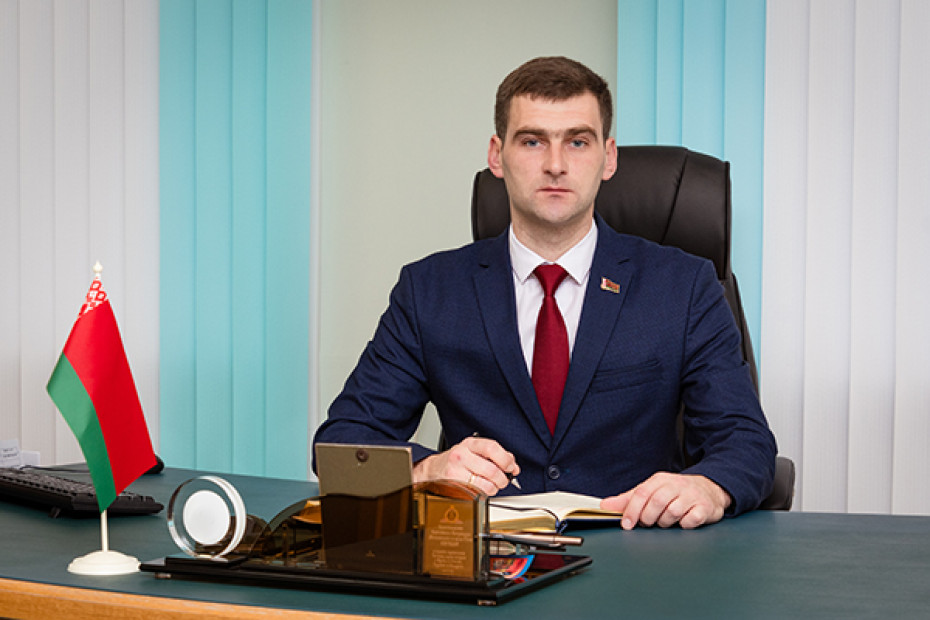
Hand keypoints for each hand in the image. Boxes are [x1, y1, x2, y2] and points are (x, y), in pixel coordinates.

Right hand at [412, 436, 519, 496]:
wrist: (434, 469)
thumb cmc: (457, 460)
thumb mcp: (474, 450)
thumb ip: (495, 455)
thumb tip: (513, 465)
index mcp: (470, 444)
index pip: (492, 448)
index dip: (505, 459)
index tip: (510, 466)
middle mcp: (461, 455)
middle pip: (491, 470)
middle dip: (503, 478)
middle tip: (504, 480)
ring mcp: (456, 471)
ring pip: (486, 485)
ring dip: (494, 488)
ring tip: (492, 485)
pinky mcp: (454, 486)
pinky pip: (477, 494)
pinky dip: (484, 494)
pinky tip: (481, 489)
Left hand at [600, 472, 730, 529]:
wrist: (710, 489)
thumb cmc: (676, 492)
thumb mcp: (652, 491)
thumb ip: (628, 499)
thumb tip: (605, 506)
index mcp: (660, 480)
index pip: (642, 493)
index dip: (632, 510)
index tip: (626, 525)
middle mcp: (676, 485)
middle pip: (656, 502)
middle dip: (648, 518)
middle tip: (648, 524)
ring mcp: (692, 495)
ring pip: (672, 512)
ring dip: (665, 522)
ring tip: (666, 522)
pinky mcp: (705, 507)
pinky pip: (691, 519)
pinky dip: (684, 525)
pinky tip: (683, 523)